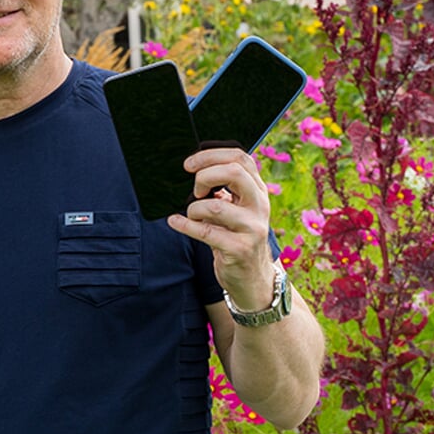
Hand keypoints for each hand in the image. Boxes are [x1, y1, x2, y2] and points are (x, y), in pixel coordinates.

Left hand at [167, 147, 274, 308]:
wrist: (253, 278)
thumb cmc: (237, 238)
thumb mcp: (237, 210)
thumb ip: (224, 189)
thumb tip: (195, 169)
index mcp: (258, 191)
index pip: (240, 158)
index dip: (211, 155)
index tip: (190, 164)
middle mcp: (259, 206)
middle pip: (234, 173)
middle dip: (205, 175)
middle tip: (194, 189)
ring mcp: (252, 228)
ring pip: (216, 206)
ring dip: (194, 208)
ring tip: (192, 215)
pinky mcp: (239, 249)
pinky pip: (206, 232)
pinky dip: (184, 225)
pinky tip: (174, 222)